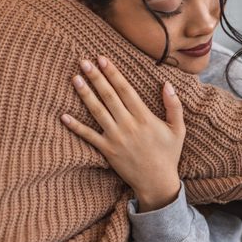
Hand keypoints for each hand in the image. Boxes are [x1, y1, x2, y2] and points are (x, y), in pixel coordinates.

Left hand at [61, 56, 184, 211]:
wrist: (157, 183)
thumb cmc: (168, 154)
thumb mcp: (178, 129)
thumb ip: (174, 105)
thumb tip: (167, 84)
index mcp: (145, 117)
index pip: (125, 89)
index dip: (113, 73)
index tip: (103, 59)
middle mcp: (128, 125)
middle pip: (109, 96)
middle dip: (96, 77)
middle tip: (84, 61)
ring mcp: (116, 138)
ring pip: (97, 111)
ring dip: (85, 94)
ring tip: (75, 78)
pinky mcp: (107, 150)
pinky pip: (89, 136)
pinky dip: (75, 126)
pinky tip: (64, 116)